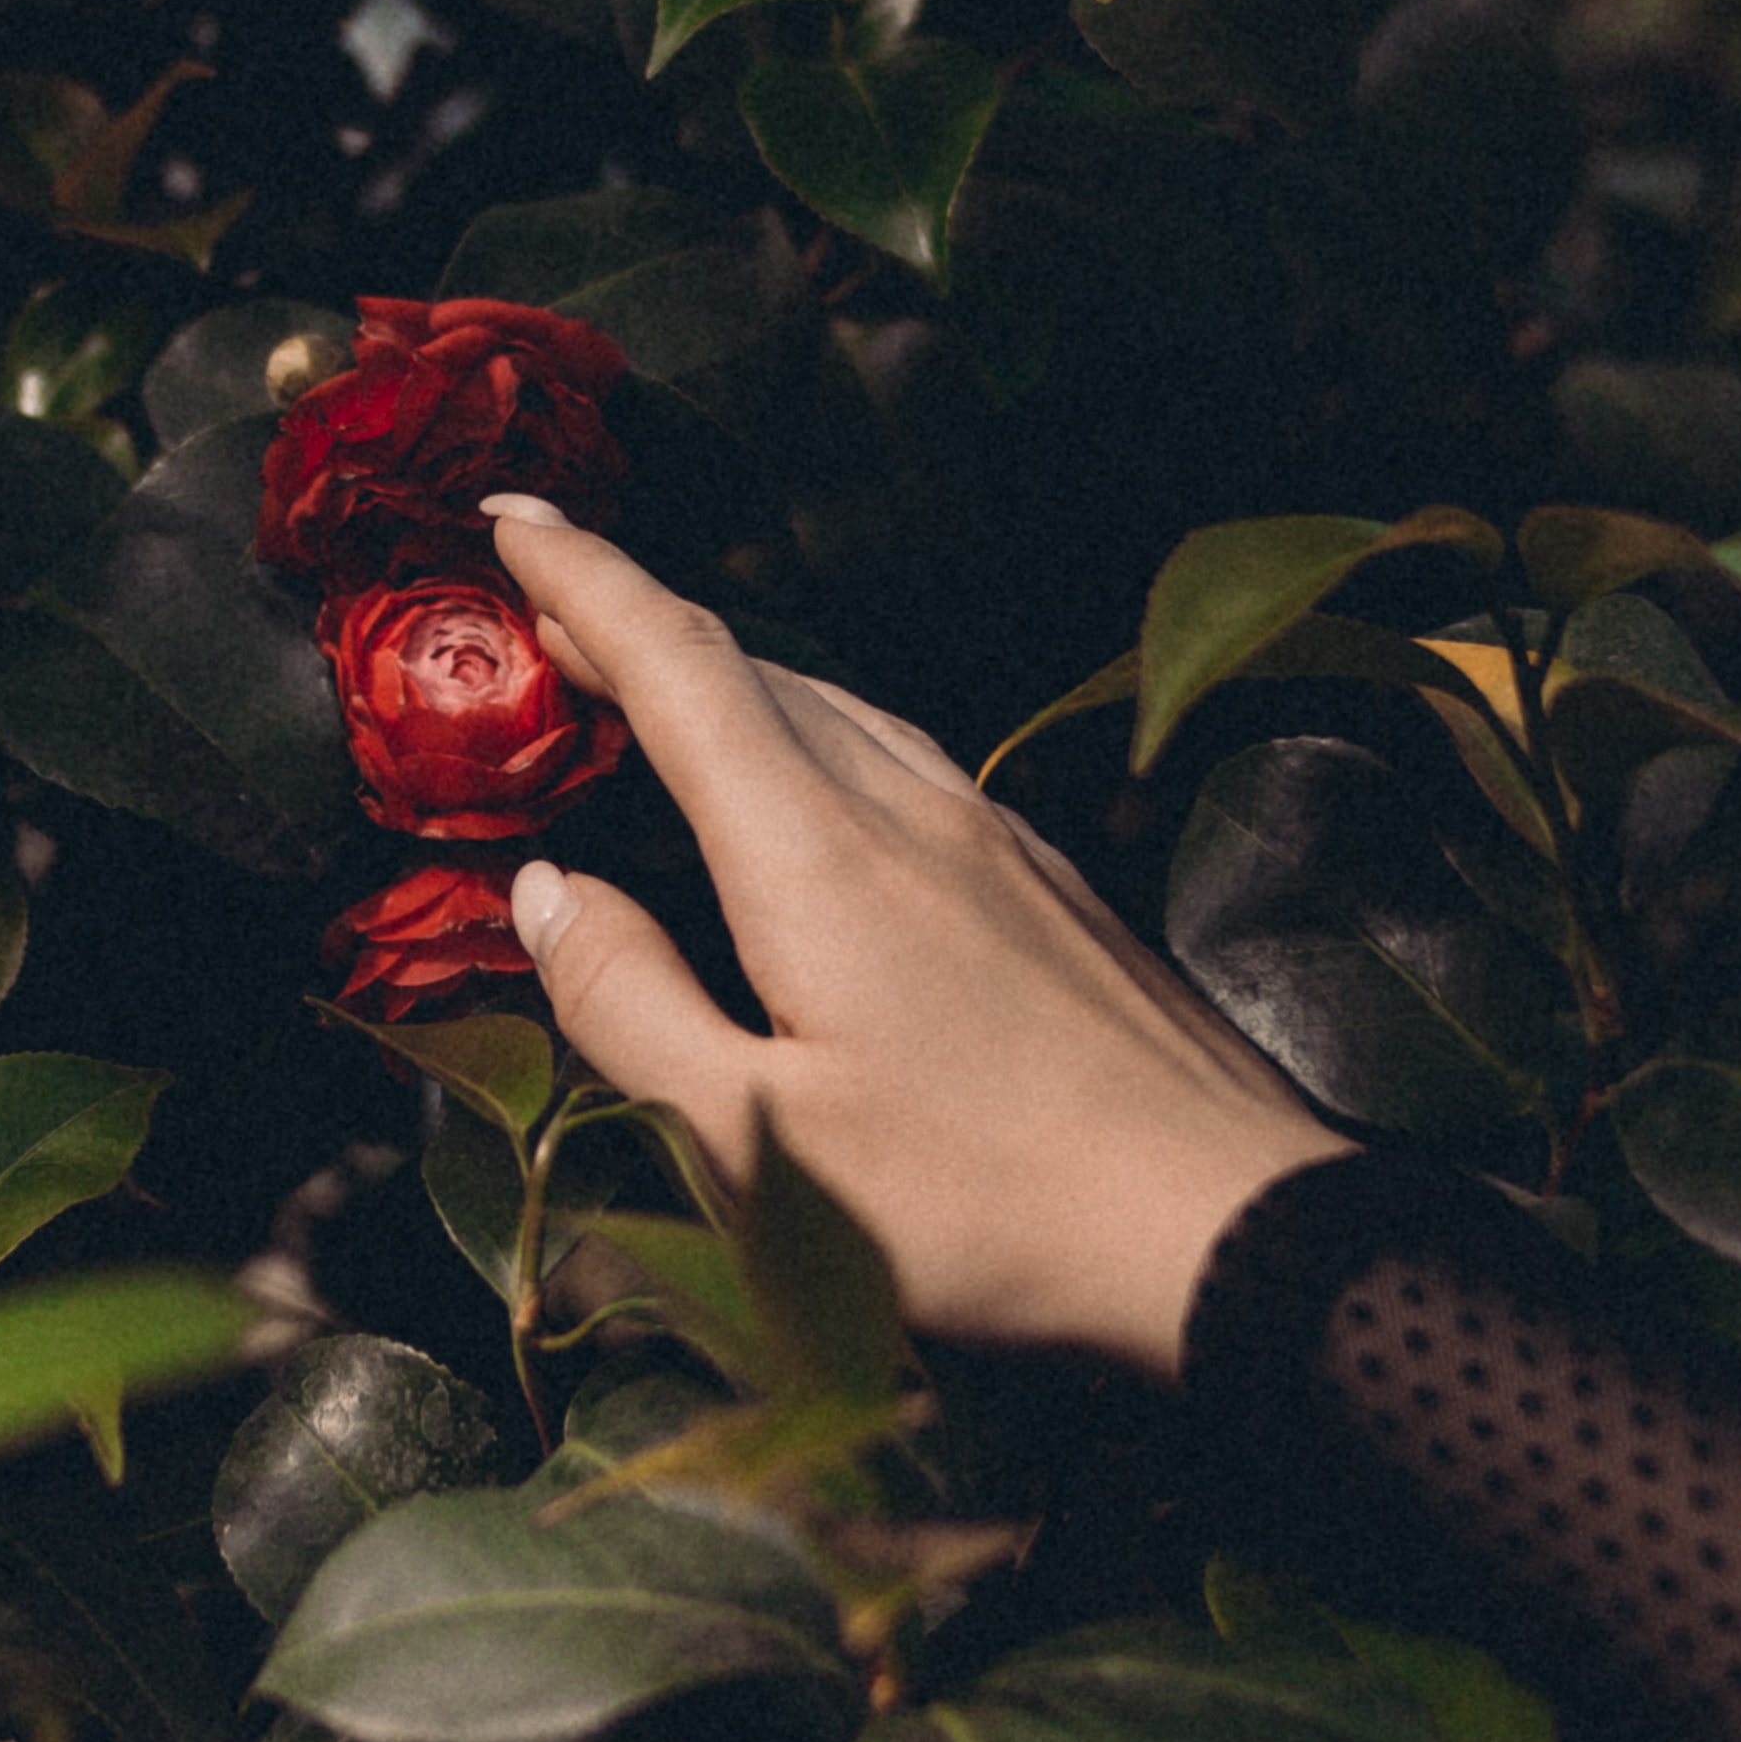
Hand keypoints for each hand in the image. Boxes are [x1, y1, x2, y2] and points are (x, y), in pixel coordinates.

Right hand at [481, 501, 1342, 1373]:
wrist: (1228, 1227)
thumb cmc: (989, 1210)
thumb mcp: (760, 1147)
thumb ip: (633, 1008)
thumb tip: (549, 894)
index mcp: (819, 858)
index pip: (680, 666)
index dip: (586, 578)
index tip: (512, 514)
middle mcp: (910, 814)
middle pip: (754, 671)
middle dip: (637, 620)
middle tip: (545, 602)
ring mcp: (995, 841)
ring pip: (838, 709)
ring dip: (731, 678)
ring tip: (655, 685)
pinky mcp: (1052, 885)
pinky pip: (906, 761)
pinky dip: (816, 735)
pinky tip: (812, 785)